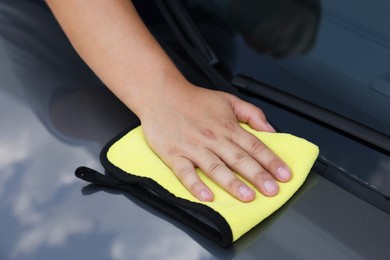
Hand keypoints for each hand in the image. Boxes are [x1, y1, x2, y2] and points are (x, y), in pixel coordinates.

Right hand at [140, 83, 291, 201]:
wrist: (161, 94)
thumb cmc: (194, 100)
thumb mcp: (228, 100)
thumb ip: (252, 114)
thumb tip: (270, 130)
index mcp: (228, 127)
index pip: (255, 146)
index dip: (272, 161)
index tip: (285, 175)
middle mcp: (213, 138)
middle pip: (240, 159)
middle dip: (258, 176)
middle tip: (272, 191)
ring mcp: (194, 147)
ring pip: (216, 167)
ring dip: (233, 183)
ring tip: (247, 196)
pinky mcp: (175, 155)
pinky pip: (186, 172)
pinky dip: (196, 185)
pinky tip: (207, 197)